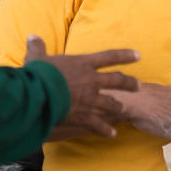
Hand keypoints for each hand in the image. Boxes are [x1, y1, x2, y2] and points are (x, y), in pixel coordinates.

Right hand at [24, 35, 139, 138]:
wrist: (36, 95)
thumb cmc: (37, 74)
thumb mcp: (37, 57)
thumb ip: (38, 47)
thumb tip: (32, 36)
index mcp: (83, 63)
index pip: (109, 56)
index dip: (125, 55)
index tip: (138, 55)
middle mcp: (91, 80)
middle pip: (117, 80)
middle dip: (130, 83)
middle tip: (139, 85)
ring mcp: (89, 99)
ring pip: (111, 102)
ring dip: (117, 106)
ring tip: (123, 109)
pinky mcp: (83, 116)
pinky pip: (98, 124)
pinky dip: (105, 130)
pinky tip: (112, 134)